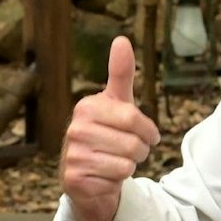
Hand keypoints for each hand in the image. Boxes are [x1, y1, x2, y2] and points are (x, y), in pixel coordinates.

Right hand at [62, 37, 160, 220]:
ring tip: (116, 163)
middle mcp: (75, 129)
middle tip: (130, 152)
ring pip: (127, 163)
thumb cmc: (107, 136)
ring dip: (129, 166)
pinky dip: (116, 182)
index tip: (148, 135)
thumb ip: (120, 74)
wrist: (88, 177)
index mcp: (86, 107)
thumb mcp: (117, 104)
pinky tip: (104, 176)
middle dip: (140, 151)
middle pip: (133, 144)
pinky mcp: (75, 178)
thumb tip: (121, 39)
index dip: (148, 130)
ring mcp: (73, 154)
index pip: (132, 118)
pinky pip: (115, 180)